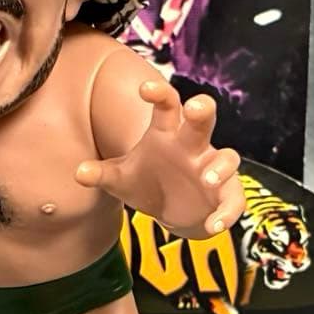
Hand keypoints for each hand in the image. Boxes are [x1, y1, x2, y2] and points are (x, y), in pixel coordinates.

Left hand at [75, 80, 244, 237]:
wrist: (171, 213)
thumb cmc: (145, 184)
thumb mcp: (120, 180)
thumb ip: (102, 174)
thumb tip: (79, 173)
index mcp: (166, 134)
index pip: (167, 106)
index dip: (159, 94)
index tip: (145, 88)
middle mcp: (193, 146)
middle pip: (203, 120)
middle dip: (202, 111)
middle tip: (197, 107)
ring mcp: (213, 168)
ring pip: (228, 157)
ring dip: (220, 167)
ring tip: (206, 179)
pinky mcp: (227, 193)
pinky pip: (234, 199)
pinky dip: (226, 211)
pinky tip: (213, 225)